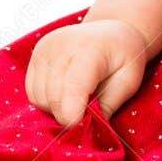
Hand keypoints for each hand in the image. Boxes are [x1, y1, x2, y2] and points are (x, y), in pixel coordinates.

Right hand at [25, 18, 148, 127]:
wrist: (112, 31)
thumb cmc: (125, 57)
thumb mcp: (129, 81)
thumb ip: (108, 105)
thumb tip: (87, 128)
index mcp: (90, 49)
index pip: (72, 89)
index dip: (74, 116)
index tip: (83, 127)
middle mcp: (62, 44)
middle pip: (53, 97)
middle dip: (68, 115)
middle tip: (86, 114)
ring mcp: (45, 47)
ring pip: (39, 97)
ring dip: (56, 109)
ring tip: (77, 100)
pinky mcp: (36, 53)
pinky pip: (32, 91)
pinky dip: (46, 100)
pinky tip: (64, 94)